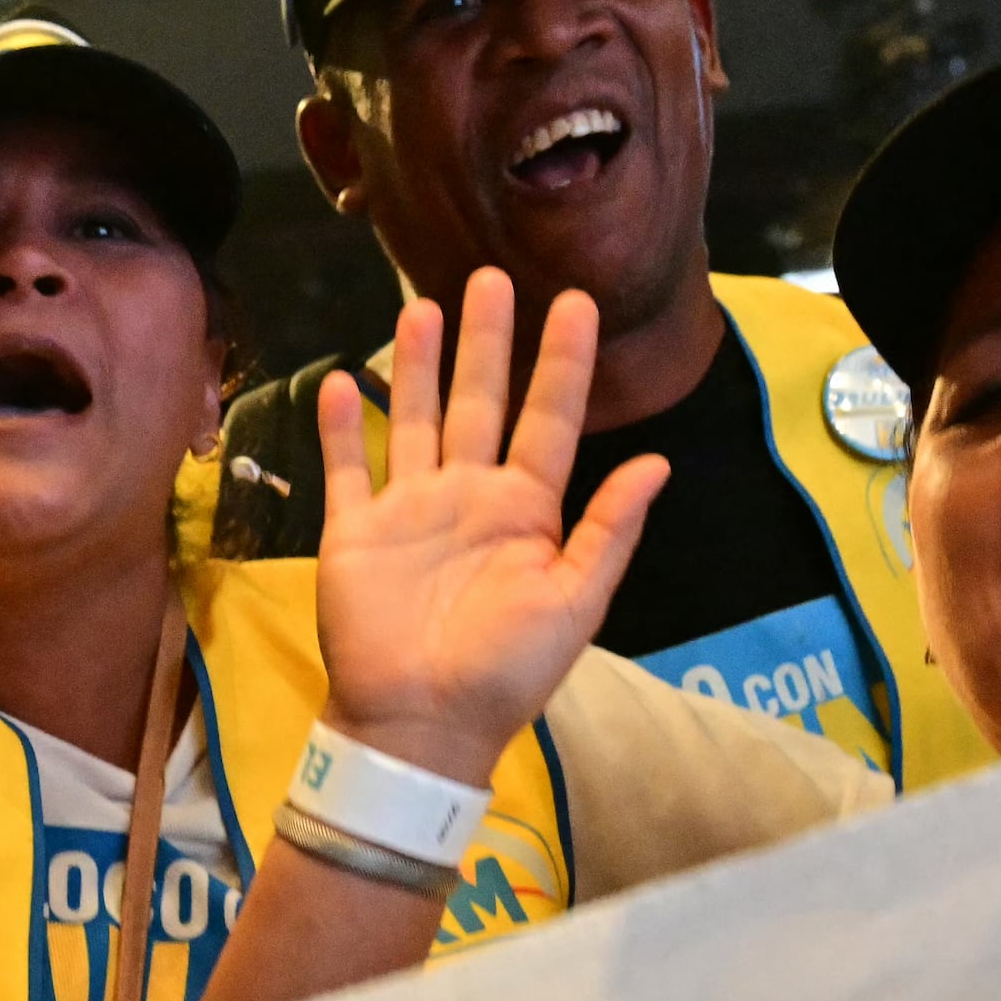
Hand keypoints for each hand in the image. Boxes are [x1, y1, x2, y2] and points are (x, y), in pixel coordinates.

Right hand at [311, 274, 664, 780]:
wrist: (421, 724)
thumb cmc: (505, 672)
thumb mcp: (574, 603)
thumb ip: (609, 530)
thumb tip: (657, 462)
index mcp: (527, 511)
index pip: (551, 419)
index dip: (564, 363)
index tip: (578, 303)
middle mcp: (469, 497)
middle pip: (480, 402)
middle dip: (487, 341)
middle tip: (492, 276)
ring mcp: (410, 510)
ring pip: (417, 419)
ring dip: (419, 366)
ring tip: (423, 307)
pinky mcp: (356, 531)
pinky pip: (349, 467)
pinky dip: (343, 427)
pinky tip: (343, 381)